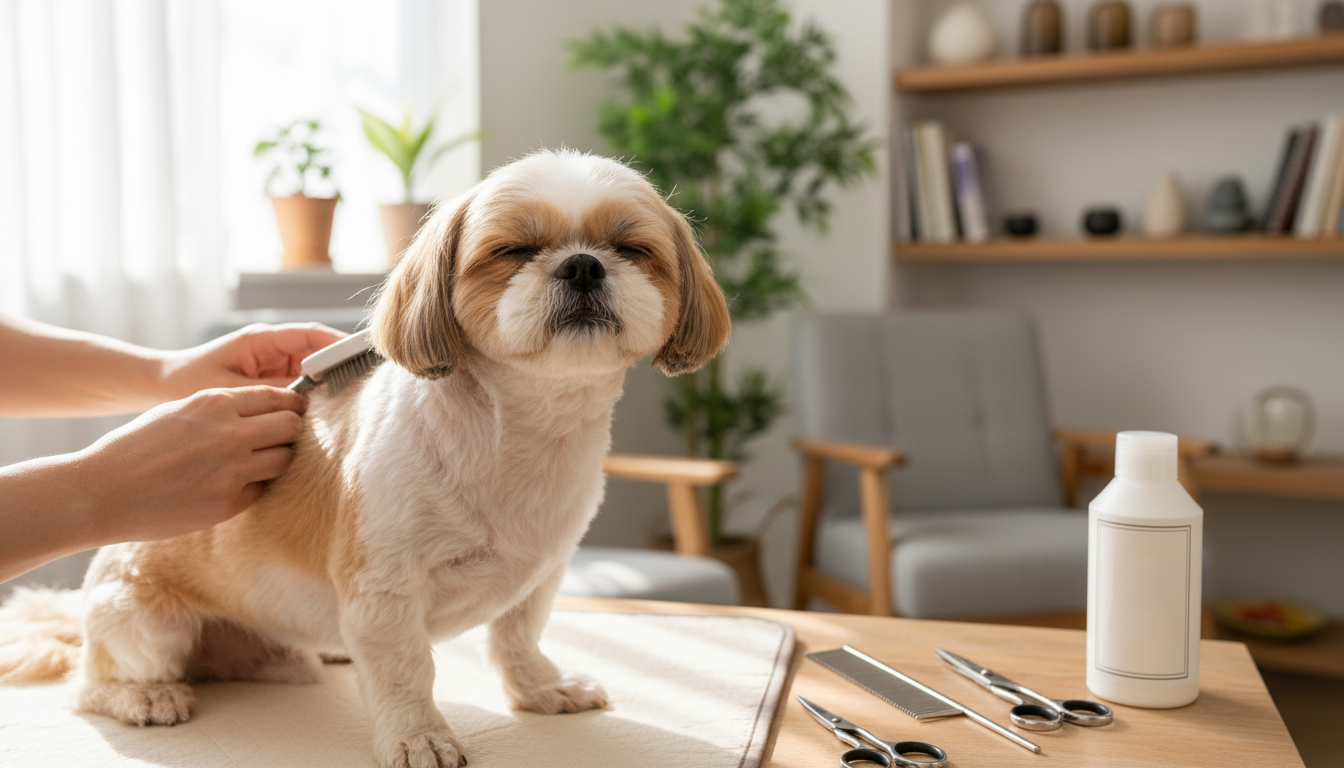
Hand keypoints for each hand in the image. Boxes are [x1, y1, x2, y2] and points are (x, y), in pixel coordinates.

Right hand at [75, 386, 307, 543]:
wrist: (102, 492)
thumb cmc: (136, 448)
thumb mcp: (179, 411)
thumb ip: (221, 408)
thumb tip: (263, 409)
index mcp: (216, 403)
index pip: (278, 397)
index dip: (291, 405)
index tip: (295, 411)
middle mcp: (231, 434)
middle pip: (292, 426)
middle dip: (292, 430)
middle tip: (283, 437)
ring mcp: (233, 471)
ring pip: (285, 459)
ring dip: (278, 459)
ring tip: (259, 461)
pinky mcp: (230, 503)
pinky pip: (262, 489)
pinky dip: (255, 485)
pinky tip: (234, 484)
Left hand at [158, 323, 346, 398]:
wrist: (160, 387)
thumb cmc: (187, 383)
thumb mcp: (229, 390)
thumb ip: (268, 394)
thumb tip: (306, 402)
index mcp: (263, 340)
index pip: (312, 335)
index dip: (340, 344)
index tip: (364, 356)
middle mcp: (272, 348)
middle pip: (319, 353)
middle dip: (341, 367)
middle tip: (365, 386)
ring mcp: (273, 363)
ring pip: (313, 371)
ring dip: (329, 385)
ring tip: (350, 402)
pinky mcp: (270, 380)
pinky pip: (300, 386)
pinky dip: (313, 397)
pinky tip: (323, 414)